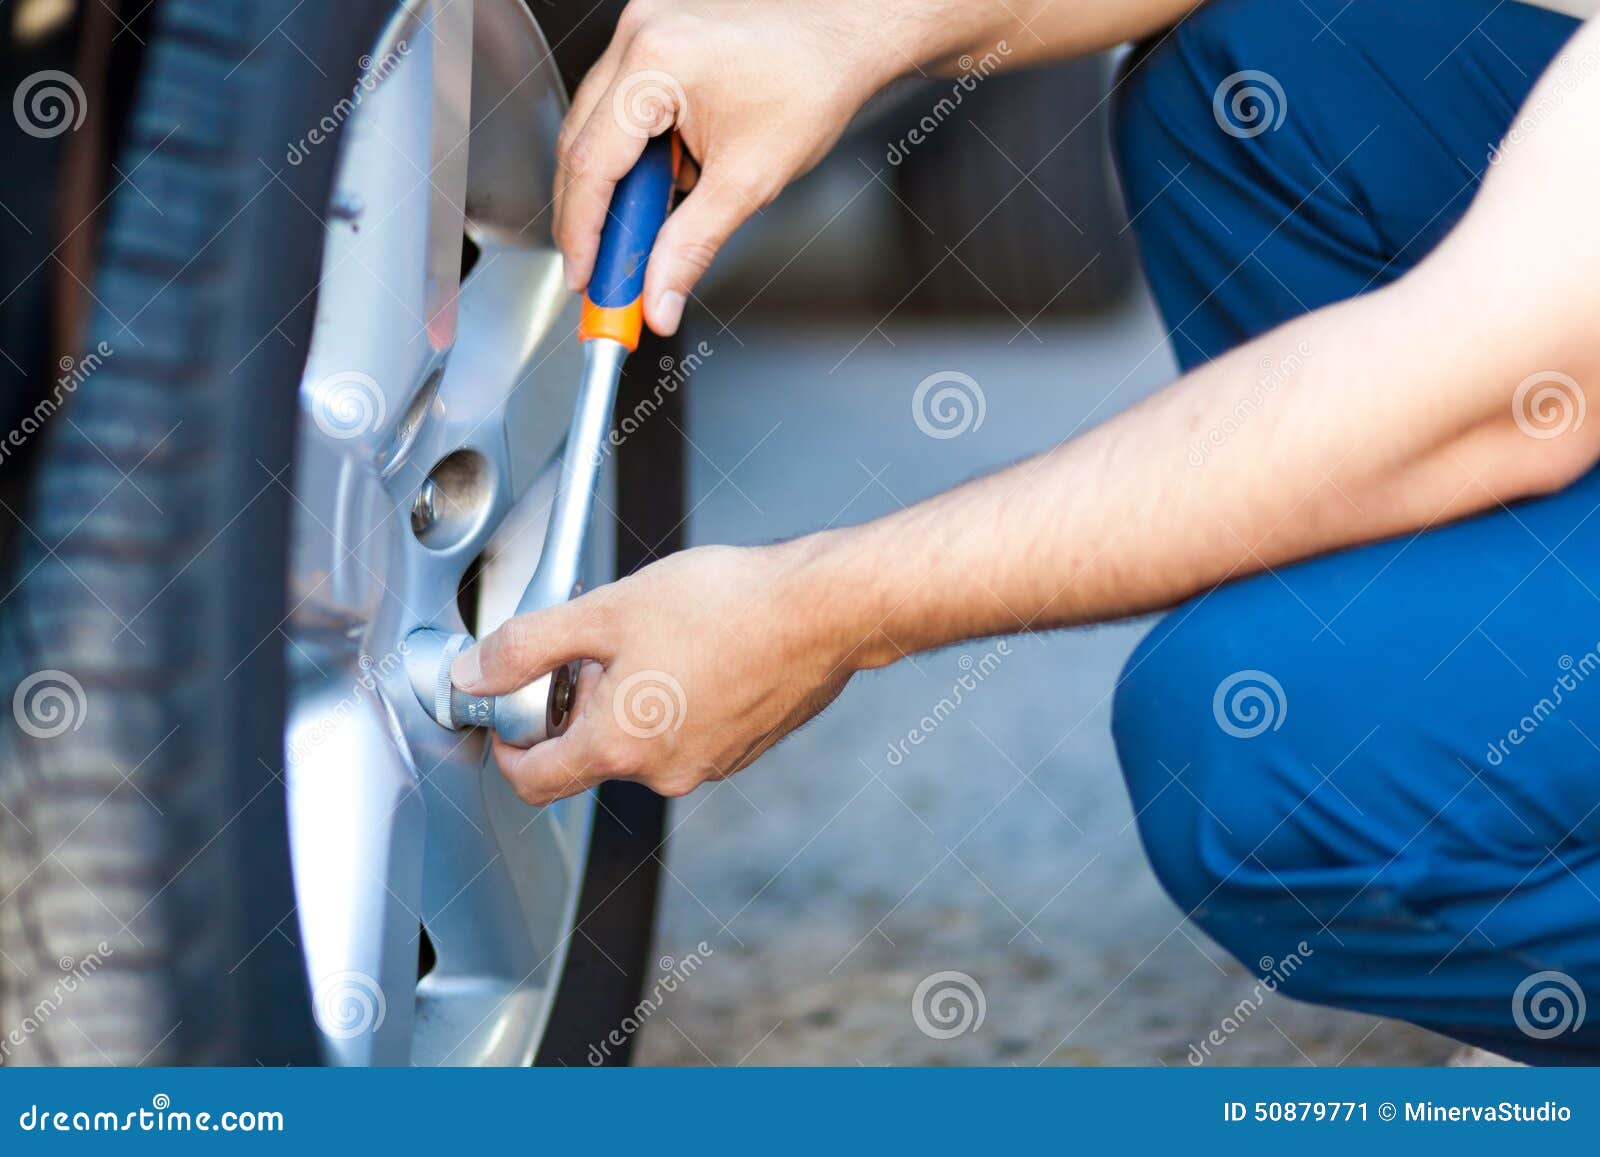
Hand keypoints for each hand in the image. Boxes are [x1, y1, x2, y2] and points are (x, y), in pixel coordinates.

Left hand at [451, 542, 857, 804]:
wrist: (823, 611)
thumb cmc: (726, 606)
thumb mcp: (606, 610)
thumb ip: (529, 645)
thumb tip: (475, 671)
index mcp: (620, 747)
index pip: (533, 780)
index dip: (506, 743)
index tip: (508, 708)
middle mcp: (664, 771)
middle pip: (589, 755)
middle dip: (579, 704)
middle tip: (596, 645)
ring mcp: (708, 763)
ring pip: (641, 740)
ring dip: (630, 698)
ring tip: (656, 636)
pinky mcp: (743, 748)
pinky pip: (686, 732)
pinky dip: (675, 699)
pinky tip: (696, 649)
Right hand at [551, 0, 910, 334]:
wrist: (846, 33)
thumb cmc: (813, 82)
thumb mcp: (748, 181)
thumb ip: (691, 248)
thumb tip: (659, 300)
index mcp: (654, 65)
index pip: (589, 165)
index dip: (580, 233)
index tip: (584, 279)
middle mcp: (637, 37)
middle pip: (581, 145)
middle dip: (591, 217)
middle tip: (607, 273)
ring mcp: (641, 30)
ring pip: (596, 127)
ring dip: (618, 184)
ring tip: (657, 221)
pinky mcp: (653, 35)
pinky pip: (621, 105)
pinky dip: (637, 152)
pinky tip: (673, 175)